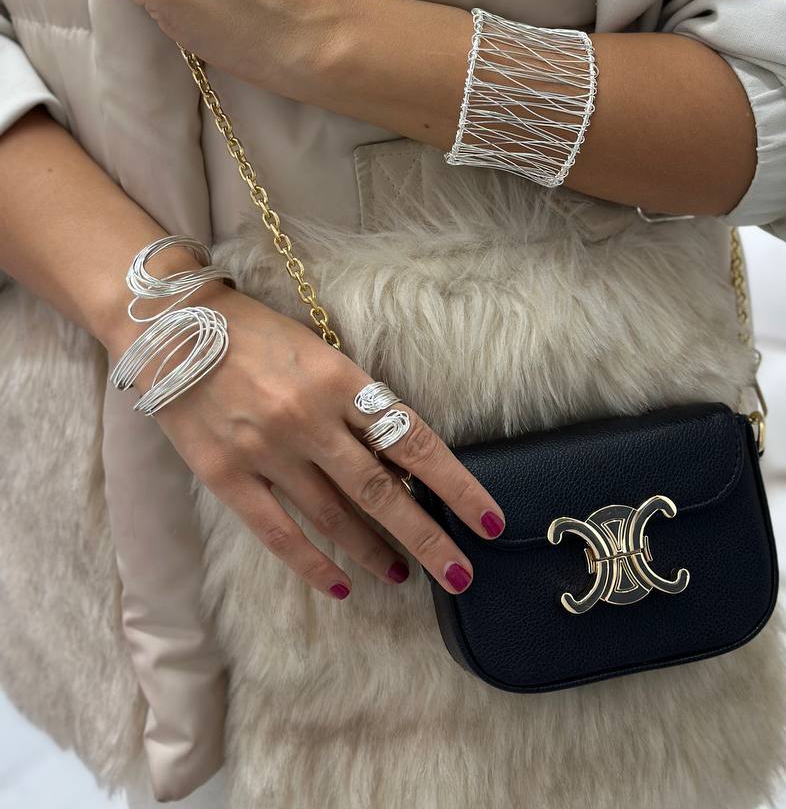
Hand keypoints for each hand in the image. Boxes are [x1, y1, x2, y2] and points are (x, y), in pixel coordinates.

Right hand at [104, 279, 505, 600]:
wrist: (172, 325)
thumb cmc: (257, 334)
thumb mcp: (320, 352)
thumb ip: (355, 402)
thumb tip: (401, 458)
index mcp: (340, 379)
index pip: (413, 440)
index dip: (455, 484)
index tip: (488, 519)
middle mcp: (308, 418)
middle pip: (381, 490)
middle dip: (427, 537)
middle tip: (461, 575)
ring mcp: (266, 450)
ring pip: (335, 516)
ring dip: (375, 552)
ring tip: (403, 576)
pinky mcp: (226, 475)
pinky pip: (279, 532)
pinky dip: (313, 564)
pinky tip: (340, 585)